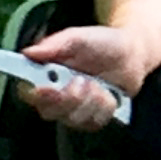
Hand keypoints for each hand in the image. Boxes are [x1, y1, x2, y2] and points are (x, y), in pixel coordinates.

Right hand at [13, 20, 153, 131]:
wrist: (131, 52)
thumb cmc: (100, 43)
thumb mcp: (78, 38)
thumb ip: (54, 45)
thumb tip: (28, 53)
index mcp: (45, 76)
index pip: (28, 93)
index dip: (35, 94)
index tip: (47, 88)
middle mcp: (56, 97)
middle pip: (49, 111)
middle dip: (68, 97)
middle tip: (81, 79)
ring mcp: (74, 110)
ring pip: (74, 118)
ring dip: (90, 99)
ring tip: (97, 82)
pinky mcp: (93, 119)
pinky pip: (95, 121)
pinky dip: (105, 106)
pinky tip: (108, 92)